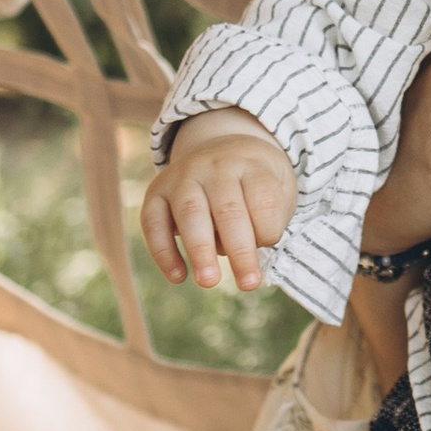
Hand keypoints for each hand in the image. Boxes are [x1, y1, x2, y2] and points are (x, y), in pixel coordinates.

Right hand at [142, 108, 298, 293]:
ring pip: (190, 213)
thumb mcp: (276, 190)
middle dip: (240, 250)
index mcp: (251, 164)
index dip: (269, 228)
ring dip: (200, 251)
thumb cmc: (254, 183)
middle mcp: (216, 167)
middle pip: (229, 209)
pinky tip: (178, 277)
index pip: (264, 199)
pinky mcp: (156, 191)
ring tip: (209, 282)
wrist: (222, 147)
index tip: (270, 244)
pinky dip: (163, 251)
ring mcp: (182, 176)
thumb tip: (242, 256)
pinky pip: (153, 222)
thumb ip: (267, 220)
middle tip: (249, 284)